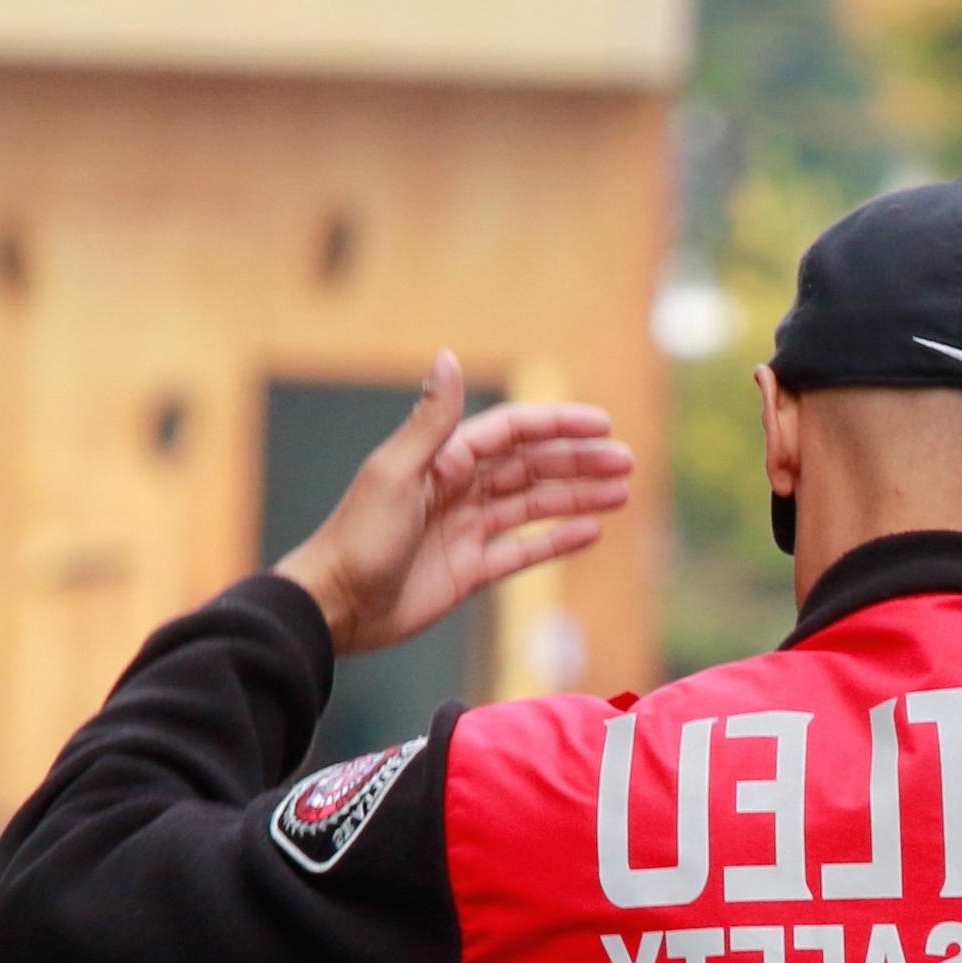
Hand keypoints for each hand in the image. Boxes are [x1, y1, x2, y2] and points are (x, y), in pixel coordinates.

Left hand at [279, 353, 636, 661]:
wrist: (335, 605)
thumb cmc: (357, 537)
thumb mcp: (395, 473)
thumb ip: (431, 422)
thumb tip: (447, 356)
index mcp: (442, 460)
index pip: (512, 433)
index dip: (557, 425)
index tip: (601, 425)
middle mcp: (458, 489)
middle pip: (530, 467)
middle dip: (579, 463)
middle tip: (626, 463)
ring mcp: (466, 530)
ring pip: (533, 506)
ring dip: (576, 498)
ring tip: (620, 494)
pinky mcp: (469, 570)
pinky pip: (522, 551)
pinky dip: (556, 541)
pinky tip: (589, 532)